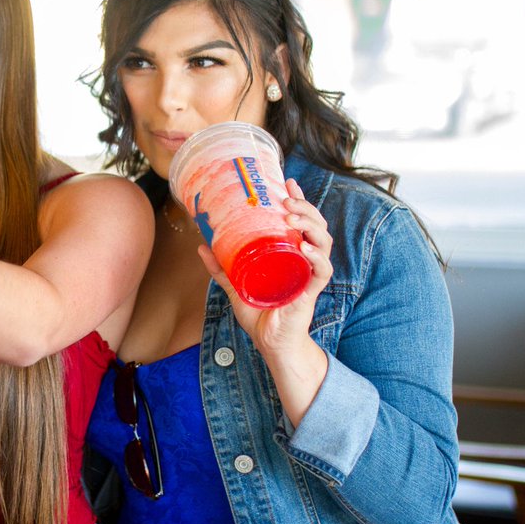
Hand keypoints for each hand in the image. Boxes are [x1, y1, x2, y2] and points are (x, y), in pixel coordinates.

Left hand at [196, 178, 333, 357]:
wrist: (269, 342)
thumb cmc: (259, 311)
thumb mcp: (235, 284)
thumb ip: (220, 267)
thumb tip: (201, 245)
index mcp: (290, 253)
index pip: (301, 220)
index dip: (299, 199)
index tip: (288, 181)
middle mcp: (304, 260)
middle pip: (316, 226)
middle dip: (305, 208)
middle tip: (287, 199)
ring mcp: (309, 275)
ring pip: (323, 243)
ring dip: (310, 226)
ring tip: (292, 217)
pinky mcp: (311, 292)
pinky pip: (321, 272)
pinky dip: (317, 258)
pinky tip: (306, 248)